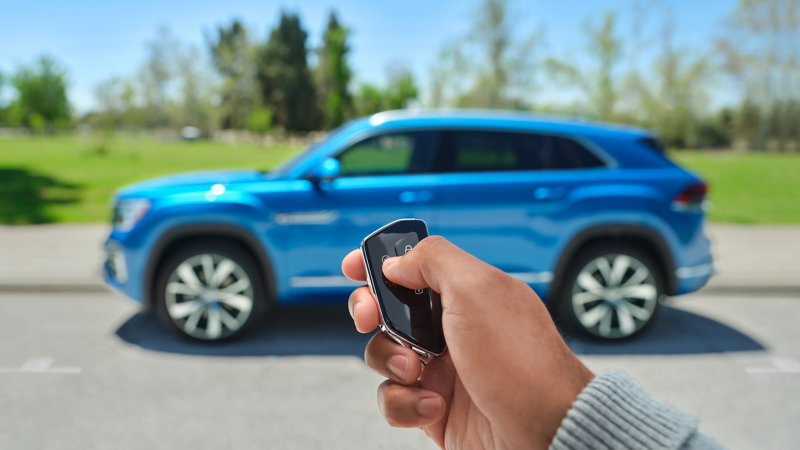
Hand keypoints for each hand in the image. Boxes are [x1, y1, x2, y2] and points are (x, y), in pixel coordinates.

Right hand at [342, 236, 594, 449]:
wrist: (545, 432)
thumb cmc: (521, 363)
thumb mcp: (477, 290)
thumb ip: (433, 261)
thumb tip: (397, 261)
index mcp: (467, 292)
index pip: (417, 265)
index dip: (382, 263)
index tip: (353, 267)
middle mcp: (454, 328)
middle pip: (390, 309)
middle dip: (371, 311)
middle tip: (371, 317)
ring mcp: (443, 369)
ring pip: (385, 355)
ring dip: (391, 362)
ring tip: (419, 374)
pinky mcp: (435, 408)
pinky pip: (395, 400)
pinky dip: (405, 404)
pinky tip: (434, 407)